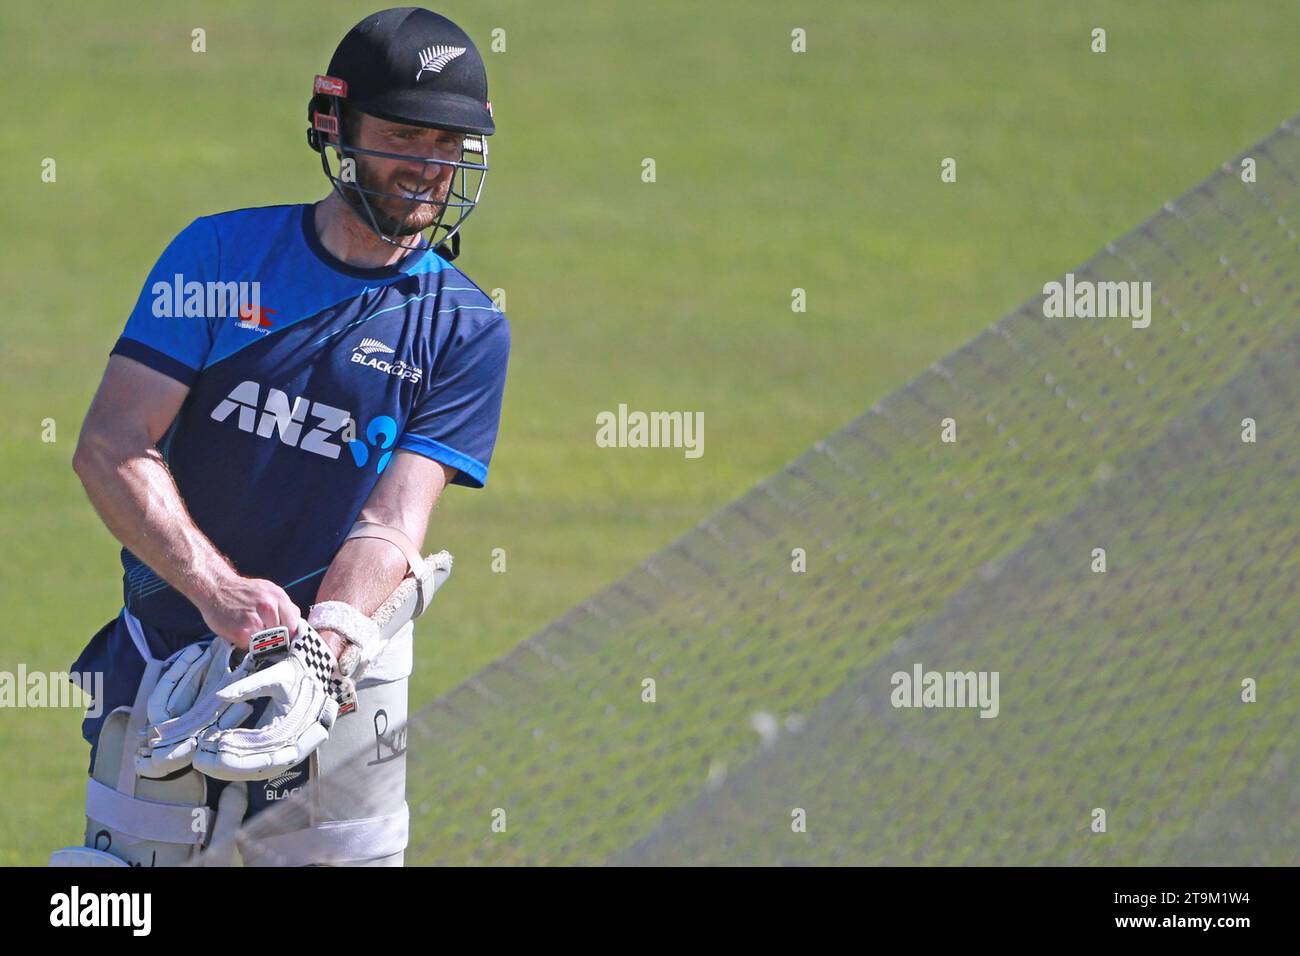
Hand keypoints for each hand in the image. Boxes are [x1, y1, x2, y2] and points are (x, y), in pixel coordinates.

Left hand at [194, 623, 349, 780]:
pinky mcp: (279, 749)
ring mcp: (288, 750)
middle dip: (228, 767)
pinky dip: (238, 762)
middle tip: (201, 761)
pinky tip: (218, 757)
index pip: (265, 754)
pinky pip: (258, 763)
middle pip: (259, 767)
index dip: (239, 755)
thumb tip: (219, 695)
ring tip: (204, 760)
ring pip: (257, 769)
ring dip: (230, 768)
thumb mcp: (275, 675)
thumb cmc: (295, 674)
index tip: (214, 748)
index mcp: (298, 728)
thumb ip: (248, 686)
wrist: (312, 674)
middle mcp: (296, 745)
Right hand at [196, 572, 300, 649]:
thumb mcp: (268, 590)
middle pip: (281, 635)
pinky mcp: (241, 632)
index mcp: (278, 596)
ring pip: (267, 642)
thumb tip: (296, 626)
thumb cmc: (243, 592)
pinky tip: (238, 631)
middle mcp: (268, 607)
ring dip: (259, 640)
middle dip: (273, 637)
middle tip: (260, 631)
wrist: (215, 587)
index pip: (293, 625)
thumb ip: (283, 607)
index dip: (288, 633)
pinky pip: (250, 646)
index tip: (281, 637)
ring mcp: (254, 620)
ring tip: (248, 629)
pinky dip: (245, 643)